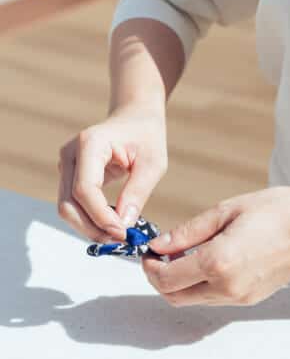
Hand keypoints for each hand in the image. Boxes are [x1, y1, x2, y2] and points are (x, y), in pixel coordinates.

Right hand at [57, 104, 167, 241]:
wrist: (135, 117)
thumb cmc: (146, 135)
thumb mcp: (153, 162)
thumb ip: (138, 192)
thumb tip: (123, 226)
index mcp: (90, 143)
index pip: (85, 189)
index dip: (101, 216)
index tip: (123, 232)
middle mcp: (70, 154)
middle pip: (69, 203)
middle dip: (92, 227)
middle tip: (120, 240)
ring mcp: (66, 164)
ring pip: (67, 207)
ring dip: (89, 227)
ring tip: (118, 235)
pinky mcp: (69, 175)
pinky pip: (73, 203)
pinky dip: (89, 219)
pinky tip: (111, 225)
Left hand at [141, 185, 289, 307]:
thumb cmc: (277, 209)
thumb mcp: (228, 210)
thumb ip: (189, 231)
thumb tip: (159, 245)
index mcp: (218, 261)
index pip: (165, 277)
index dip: (149, 265)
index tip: (148, 249)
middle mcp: (226, 286)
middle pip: (174, 296)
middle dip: (160, 277)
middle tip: (160, 254)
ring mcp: (239, 297)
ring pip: (192, 299)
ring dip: (180, 281)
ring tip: (185, 252)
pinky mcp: (249, 299)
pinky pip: (213, 297)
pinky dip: (201, 283)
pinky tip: (208, 258)